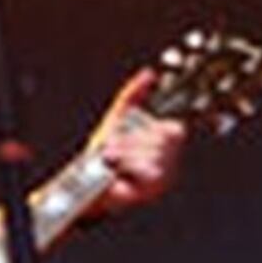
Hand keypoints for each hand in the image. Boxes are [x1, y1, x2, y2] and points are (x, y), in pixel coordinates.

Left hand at [90, 67, 187, 218]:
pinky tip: (116, 168)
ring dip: (126, 151)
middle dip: (133, 138)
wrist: (85, 181)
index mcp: (164, 142)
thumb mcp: (117, 117)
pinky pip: (152, 169)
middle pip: (165, 138)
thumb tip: (150, 73)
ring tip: (110, 156)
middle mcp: (169, 159)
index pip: (176, 128)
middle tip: (112, 145)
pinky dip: (129, 165)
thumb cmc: (102, 152)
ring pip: (156, 152)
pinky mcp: (155, 189)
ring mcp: (164, 175)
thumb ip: (133, 94)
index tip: (140, 127)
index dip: (161, 125)